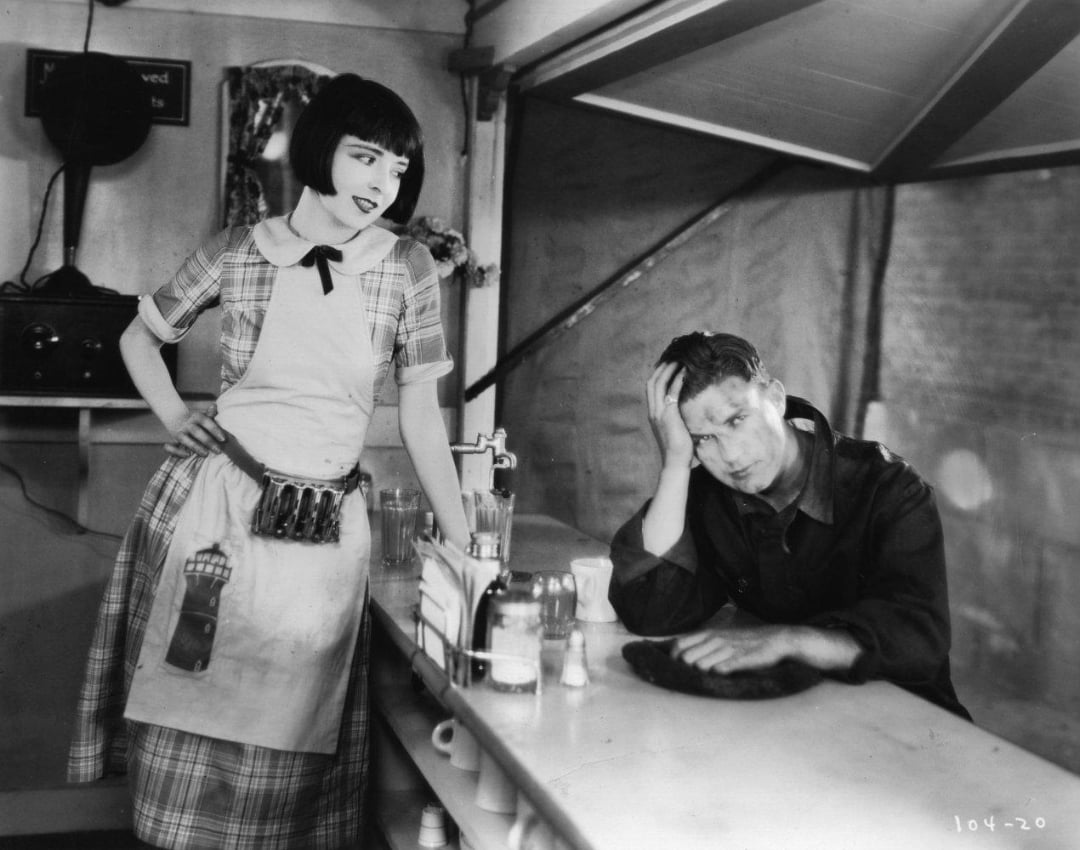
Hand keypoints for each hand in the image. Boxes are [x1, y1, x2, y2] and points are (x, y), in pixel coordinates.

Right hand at [164, 403, 225, 457]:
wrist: (179, 421)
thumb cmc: (199, 423)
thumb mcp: (206, 418)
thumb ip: (211, 415)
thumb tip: (214, 406)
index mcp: (196, 417)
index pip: (205, 421)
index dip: (215, 429)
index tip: (224, 439)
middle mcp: (186, 424)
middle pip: (196, 431)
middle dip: (207, 441)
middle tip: (218, 450)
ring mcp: (178, 432)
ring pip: (183, 439)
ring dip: (194, 446)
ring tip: (205, 454)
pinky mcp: (171, 441)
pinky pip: (169, 446)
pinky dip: (176, 451)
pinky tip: (187, 455)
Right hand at [646, 362, 694, 468]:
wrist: (675, 461)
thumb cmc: (679, 449)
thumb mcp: (676, 429)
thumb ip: (677, 417)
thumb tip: (688, 410)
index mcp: (653, 414)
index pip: (650, 389)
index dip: (657, 375)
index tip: (666, 365)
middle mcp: (653, 411)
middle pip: (652, 383)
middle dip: (661, 368)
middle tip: (672, 357)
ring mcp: (659, 413)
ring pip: (659, 384)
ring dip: (669, 370)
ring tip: (678, 361)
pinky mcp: (668, 415)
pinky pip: (672, 393)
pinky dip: (677, 380)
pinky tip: (685, 373)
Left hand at [672, 626, 792, 673]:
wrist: (775, 639)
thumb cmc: (745, 641)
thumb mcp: (721, 636)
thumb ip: (703, 643)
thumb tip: (682, 654)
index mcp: (708, 634)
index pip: (679, 645)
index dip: (674, 658)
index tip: (678, 668)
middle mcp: (715, 639)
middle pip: (686, 658)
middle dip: (687, 670)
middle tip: (696, 676)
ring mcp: (727, 649)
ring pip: (700, 666)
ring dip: (703, 674)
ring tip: (712, 677)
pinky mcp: (740, 659)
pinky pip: (719, 670)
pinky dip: (718, 675)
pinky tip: (723, 676)